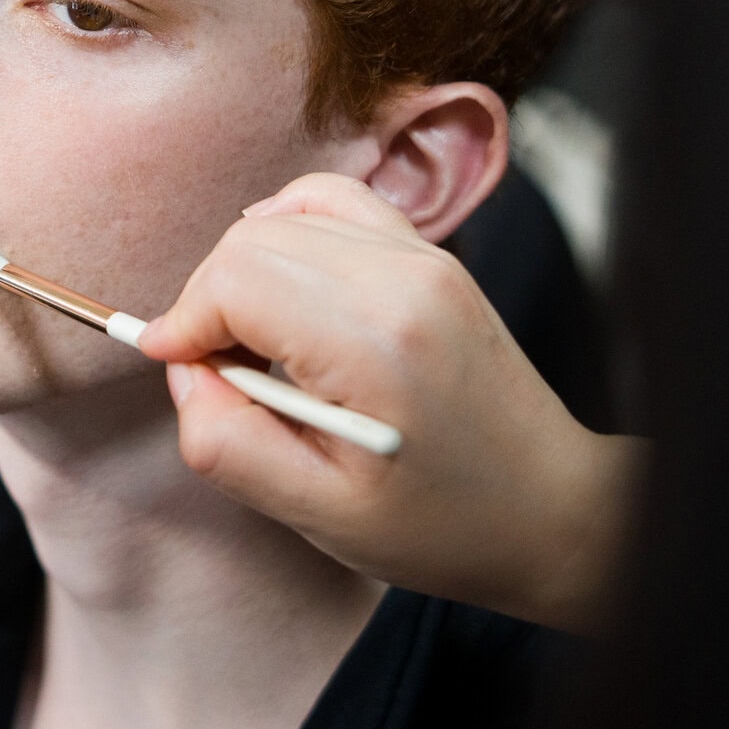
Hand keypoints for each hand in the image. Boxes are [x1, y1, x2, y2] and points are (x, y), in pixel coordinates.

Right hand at [139, 172, 642, 634]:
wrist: (551, 510)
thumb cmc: (442, 523)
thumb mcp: (318, 514)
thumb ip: (227, 443)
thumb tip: (183, 374)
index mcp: (373, 341)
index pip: (235, 278)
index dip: (185, 321)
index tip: (176, 367)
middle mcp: (401, 277)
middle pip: (251, 240)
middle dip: (210, 299)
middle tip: (220, 372)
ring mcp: (423, 256)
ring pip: (284, 214)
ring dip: (246, 268)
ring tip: (257, 339)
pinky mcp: (431, 255)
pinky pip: (332, 204)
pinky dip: (290, 231)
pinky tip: (289, 289)